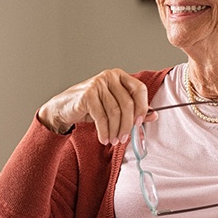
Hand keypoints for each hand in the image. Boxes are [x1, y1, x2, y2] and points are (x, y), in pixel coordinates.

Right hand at [38, 69, 156, 144]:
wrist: (64, 108)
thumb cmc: (91, 107)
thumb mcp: (114, 108)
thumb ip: (134, 110)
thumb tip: (154, 115)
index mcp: (120, 76)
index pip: (140, 89)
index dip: (143, 107)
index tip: (140, 123)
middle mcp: (110, 76)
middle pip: (128, 103)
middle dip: (128, 125)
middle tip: (124, 138)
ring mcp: (98, 83)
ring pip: (115, 112)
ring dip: (116, 130)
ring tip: (113, 140)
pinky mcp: (87, 94)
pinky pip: (102, 117)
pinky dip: (104, 131)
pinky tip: (104, 138)